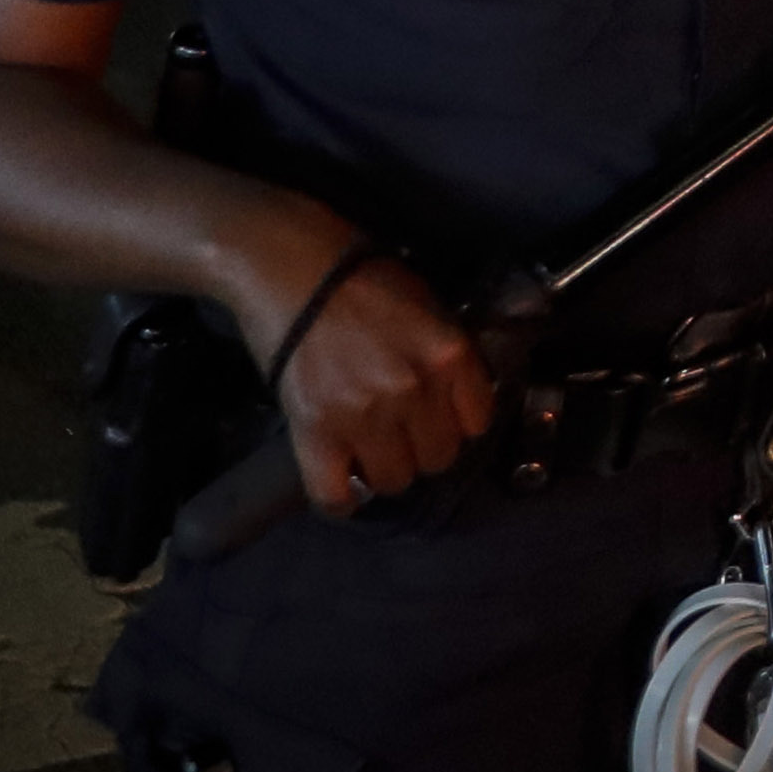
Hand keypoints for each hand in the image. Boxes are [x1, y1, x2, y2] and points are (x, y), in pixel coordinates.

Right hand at [254, 236, 493, 519]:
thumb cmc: (366, 282)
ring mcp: (364, 415)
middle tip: (403, 434)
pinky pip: (333, 495)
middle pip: (438, 457)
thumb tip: (461, 400)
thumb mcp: (431, 309)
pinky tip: (344, 486)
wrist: (295, 270)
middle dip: (424, 450)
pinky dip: (340, 500)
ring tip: (371, 451)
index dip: (460, 425)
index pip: (478, 422)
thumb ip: (449, 358)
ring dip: (386, 472)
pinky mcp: (314, 432)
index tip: (442, 419)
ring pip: (394, 480)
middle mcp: (414, 389)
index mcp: (449, 354)